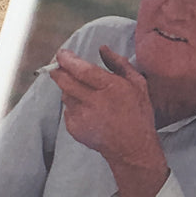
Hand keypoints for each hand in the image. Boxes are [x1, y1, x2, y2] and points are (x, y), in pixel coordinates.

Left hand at [49, 47, 168, 196]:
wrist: (132, 148)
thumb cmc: (138, 113)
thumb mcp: (138, 84)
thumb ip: (119, 63)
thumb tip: (102, 48)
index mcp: (110, 88)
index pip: (80, 69)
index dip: (67, 59)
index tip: (63, 53)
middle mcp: (93, 102)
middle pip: (63, 80)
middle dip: (57, 70)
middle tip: (59, 65)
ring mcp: (82, 116)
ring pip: (65, 94)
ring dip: (69, 89)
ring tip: (86, 94)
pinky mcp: (75, 128)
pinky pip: (68, 110)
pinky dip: (74, 106)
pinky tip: (90, 111)